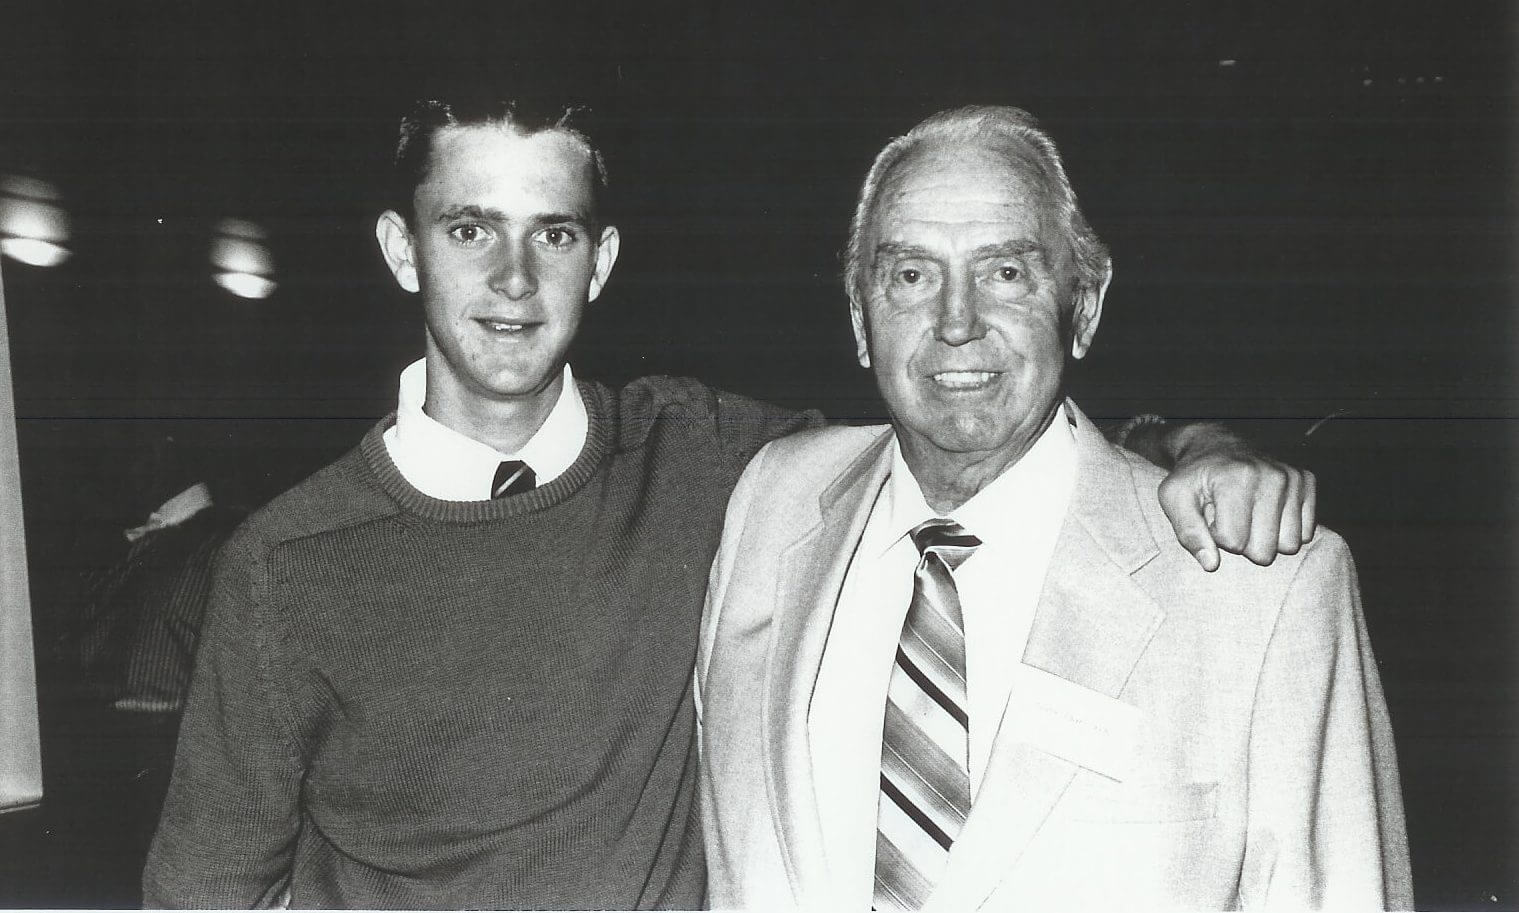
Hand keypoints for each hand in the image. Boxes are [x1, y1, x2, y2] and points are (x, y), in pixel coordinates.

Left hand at [1155, 423, 1317, 571]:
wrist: (1217, 445)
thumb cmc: (1194, 477)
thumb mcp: (1174, 498)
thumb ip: (1188, 531)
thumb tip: (1211, 564)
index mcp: (1237, 479)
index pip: (1233, 542)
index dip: (1217, 536)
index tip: (1211, 517)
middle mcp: (1272, 477)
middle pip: (1264, 551)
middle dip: (1243, 543)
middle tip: (1231, 518)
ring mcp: (1293, 478)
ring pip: (1289, 546)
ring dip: (1265, 538)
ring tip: (1248, 515)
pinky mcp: (1307, 482)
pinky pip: (1305, 534)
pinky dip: (1284, 529)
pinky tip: (1266, 511)